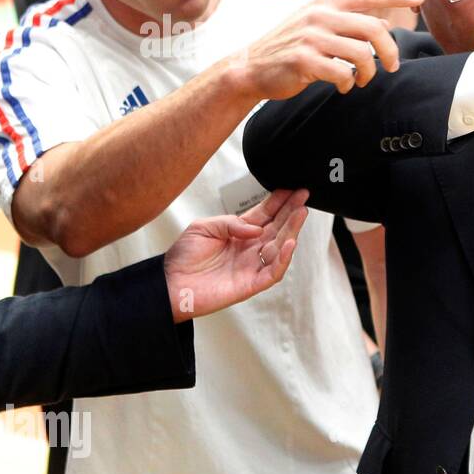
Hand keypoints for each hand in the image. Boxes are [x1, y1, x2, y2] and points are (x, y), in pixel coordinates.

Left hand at [164, 190, 309, 322]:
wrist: (169, 284)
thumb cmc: (182, 258)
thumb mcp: (203, 227)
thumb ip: (230, 222)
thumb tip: (256, 228)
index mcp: (239, 233)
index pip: (265, 214)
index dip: (279, 202)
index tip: (291, 189)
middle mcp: (250, 248)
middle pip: (277, 227)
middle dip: (292, 211)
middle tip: (304, 196)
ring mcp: (253, 265)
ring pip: (280, 246)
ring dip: (292, 230)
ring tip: (301, 213)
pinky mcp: (252, 283)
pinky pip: (274, 270)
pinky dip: (284, 258)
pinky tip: (290, 243)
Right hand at [230, 0, 425, 101]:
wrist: (252, 67)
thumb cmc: (291, 47)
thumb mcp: (317, 24)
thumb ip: (346, 22)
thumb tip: (382, 25)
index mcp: (326, 3)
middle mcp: (320, 15)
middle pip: (375, 29)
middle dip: (390, 52)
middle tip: (390, 67)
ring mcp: (311, 37)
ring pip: (362, 54)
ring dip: (368, 73)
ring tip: (360, 80)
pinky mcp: (304, 60)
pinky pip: (344, 73)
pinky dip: (349, 83)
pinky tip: (343, 86)